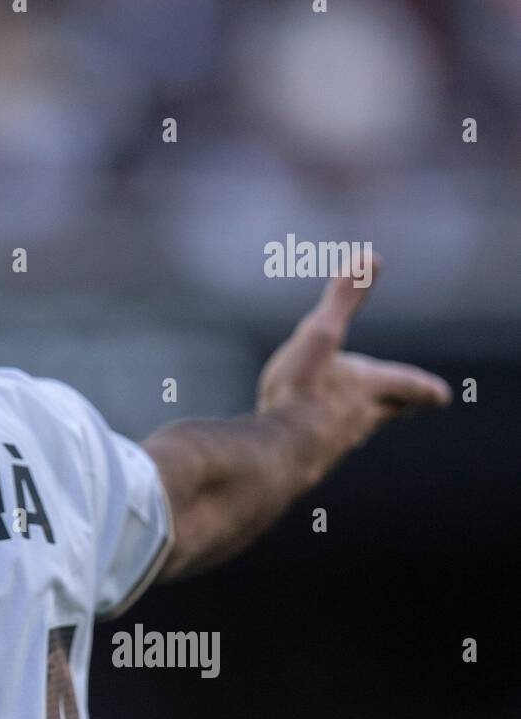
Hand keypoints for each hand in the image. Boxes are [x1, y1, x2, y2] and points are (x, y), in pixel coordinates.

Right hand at [256, 254, 450, 480]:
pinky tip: (308, 440)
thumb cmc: (301, 391)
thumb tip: (370, 257)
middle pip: (388, 413)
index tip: (442, 395)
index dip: (423, 387)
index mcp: (368, 388)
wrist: (277, 450)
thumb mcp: (320, 335)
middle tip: (409, 407)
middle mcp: (359, 419)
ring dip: (359, 424)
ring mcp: (336, 445)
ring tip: (354, 420)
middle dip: (398, 407)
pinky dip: (322, 440)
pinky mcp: (310, 461)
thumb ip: (343, 299)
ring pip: (356, 432)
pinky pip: (322, 448)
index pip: (407, 386)